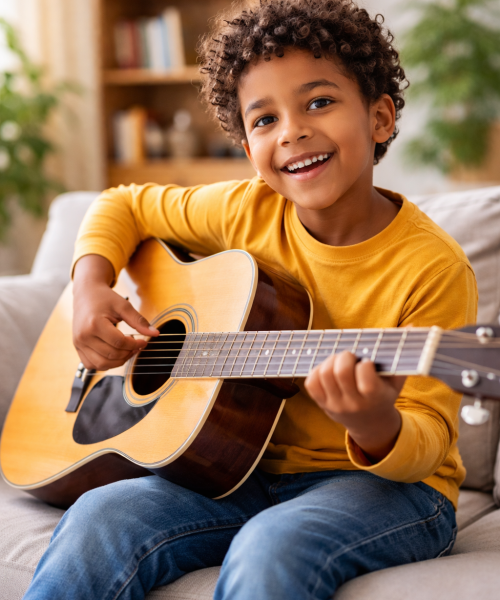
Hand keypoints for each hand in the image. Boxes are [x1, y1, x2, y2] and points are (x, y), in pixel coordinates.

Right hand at [73, 255, 158, 370]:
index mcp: (94, 324)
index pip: (119, 343)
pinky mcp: (77, 347)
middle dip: (128, 353)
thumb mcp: (123, 306)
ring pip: (101, 364)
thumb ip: (139, 320)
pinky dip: (105, 364)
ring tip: (127, 351)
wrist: (86, 294)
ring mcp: (78, 343)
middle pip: (111, 355)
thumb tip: (155, 333)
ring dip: (118, 361)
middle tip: (137, 346)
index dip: (135, 345)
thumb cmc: (104, 298)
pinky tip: (115, 354)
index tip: (144, 342)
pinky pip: (91, 364)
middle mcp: (83, 336)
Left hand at [304, 351, 405, 461]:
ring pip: (324, 374)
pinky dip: (317, 371)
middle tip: (351, 357)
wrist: (370, 424)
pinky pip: (311, 383)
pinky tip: (329, 369)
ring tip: (339, 361)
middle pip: (341, 373)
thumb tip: (411, 327)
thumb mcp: (396, 381)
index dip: (365, 365)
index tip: (367, 362)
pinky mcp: (322, 404)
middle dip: (345, 357)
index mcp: (375, 399)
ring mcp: (335, 405)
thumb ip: (403, 357)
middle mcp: (353, 404)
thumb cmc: (384, 394)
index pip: (366, 382)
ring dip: (331, 360)